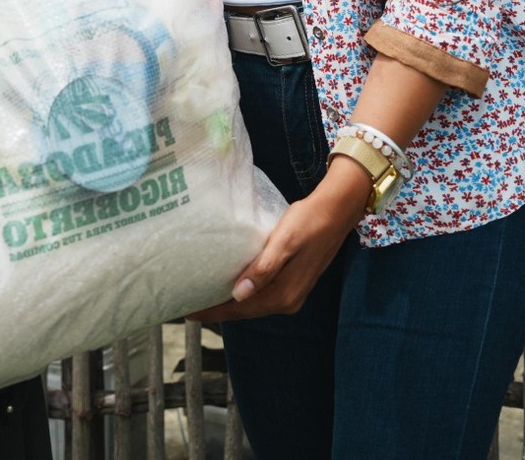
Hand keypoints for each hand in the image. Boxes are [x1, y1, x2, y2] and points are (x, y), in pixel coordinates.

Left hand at [191, 158, 370, 322]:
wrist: (336, 211)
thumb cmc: (308, 222)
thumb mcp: (283, 243)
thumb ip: (262, 270)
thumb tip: (238, 294)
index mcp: (284, 295)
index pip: (240, 309)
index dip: (213, 312)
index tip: (187, 312)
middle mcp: (288, 301)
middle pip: (245, 311)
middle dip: (217, 310)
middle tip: (189, 305)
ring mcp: (292, 293)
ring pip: (253, 304)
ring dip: (229, 302)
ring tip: (204, 296)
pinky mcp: (293, 282)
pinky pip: (262, 294)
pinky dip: (243, 293)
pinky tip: (230, 285)